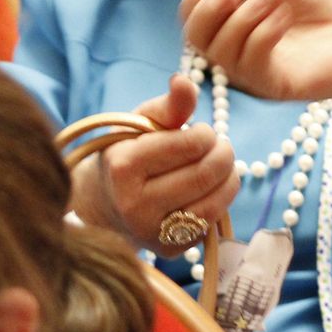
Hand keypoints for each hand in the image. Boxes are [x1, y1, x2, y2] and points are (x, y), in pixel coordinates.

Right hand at [70, 75, 238, 255]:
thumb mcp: (140, 124)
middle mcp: (134, 204)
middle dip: (224, 154)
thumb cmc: (126, 155)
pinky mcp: (168, 251)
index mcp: (123, 166)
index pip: (189, 145)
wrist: (102, 205)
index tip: (202, 132)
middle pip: (205, 174)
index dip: (206, 134)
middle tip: (221, 146)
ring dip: (229, 178)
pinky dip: (218, 202)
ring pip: (214, 203)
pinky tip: (208, 190)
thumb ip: (168, 105)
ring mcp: (151, 232)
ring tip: (221, 166)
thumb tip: (185, 81)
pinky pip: (210, 224)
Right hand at [180, 0, 331, 154]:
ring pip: (217, 51)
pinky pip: (250, 63)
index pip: (190, 13)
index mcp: (233, 19)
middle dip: (209, 7)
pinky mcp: (275, 85)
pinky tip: (285, 17)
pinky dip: (262, 32)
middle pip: (192, 36)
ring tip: (273, 1)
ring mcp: (254, 69)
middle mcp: (237, 47)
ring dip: (241, 17)